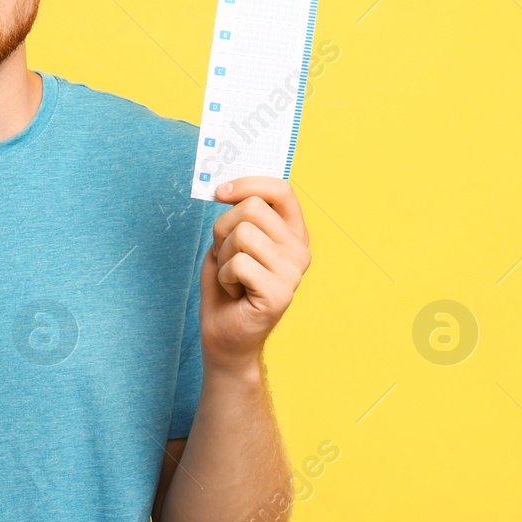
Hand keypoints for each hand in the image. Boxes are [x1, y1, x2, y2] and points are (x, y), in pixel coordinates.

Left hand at [199, 177, 310, 371]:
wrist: (225, 337)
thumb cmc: (227, 287)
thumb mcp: (231, 241)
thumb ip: (238, 213)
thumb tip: (227, 187)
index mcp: (293, 234)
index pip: (281, 191)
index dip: (248, 184)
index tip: (220, 193)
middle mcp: (300, 251)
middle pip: (252, 208)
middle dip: (224, 229)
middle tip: (227, 257)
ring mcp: (293, 273)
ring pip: (242, 234)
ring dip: (223, 256)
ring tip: (232, 277)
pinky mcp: (279, 294)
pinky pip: (238, 263)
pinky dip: (224, 277)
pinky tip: (235, 293)